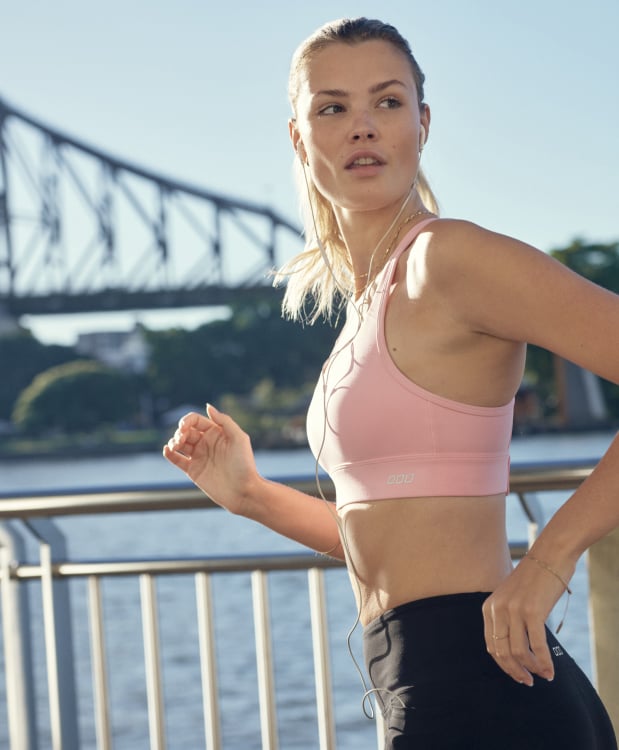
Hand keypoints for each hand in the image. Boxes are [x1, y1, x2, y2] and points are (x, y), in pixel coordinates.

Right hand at [163, 404, 258, 514]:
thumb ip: (224, 421)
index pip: (196, 420)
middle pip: (186, 431)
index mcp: (217, 432)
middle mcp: (207, 443)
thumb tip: (207, 406)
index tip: (183, 428)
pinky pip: (177, 460)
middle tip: (180, 439)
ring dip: (173, 441)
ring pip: (180, 444)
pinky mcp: (193, 471)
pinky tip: (167, 450)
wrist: (243, 491)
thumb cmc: (244, 464)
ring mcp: (199, 457)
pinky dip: (169, 454)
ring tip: (174, 446)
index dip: (186, 421)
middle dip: (179, 432)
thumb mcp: (239, 438)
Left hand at [481, 555, 573, 684]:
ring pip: (519, 652)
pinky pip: (537, 646)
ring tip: (542, 675)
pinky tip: (550, 671)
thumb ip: (507, 618)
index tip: (517, 674)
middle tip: (528, 681)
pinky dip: (544, 662)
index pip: (491, 645)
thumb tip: (513, 650)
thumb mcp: (511, 597)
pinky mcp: (533, 611)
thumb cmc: (534, 579)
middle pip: (502, 652)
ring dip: (531, 669)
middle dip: (515, 671)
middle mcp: (498, 609)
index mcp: (489, 607)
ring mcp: (514, 610)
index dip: (504, 665)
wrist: (550, 555)